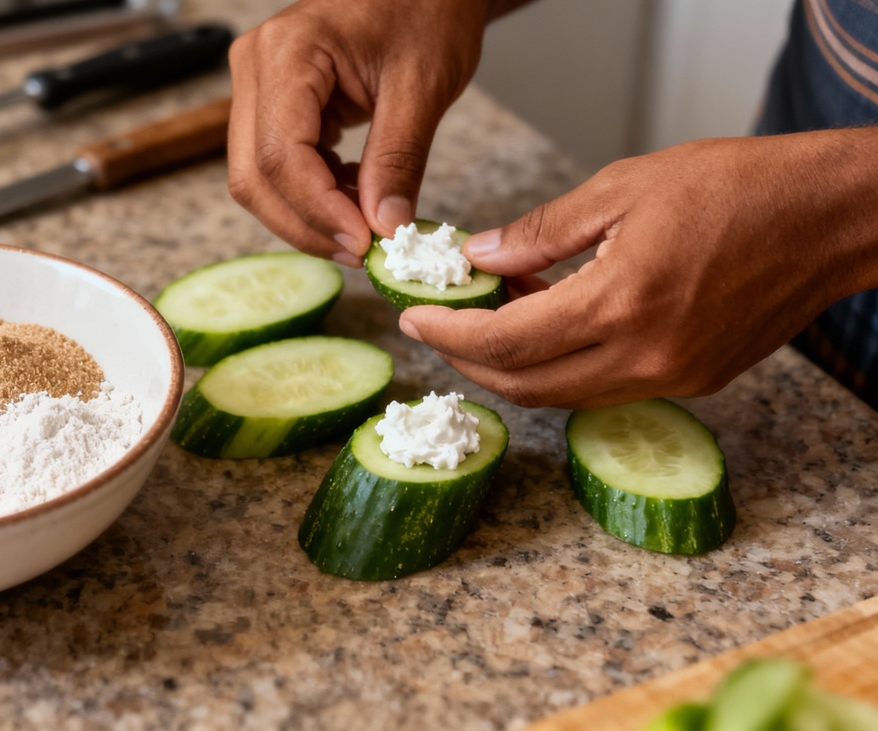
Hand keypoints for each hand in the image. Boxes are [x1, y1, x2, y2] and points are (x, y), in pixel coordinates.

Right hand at [226, 0, 490, 265]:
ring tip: (364, 225)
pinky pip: (275, 166)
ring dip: (307, 215)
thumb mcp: (423, 85)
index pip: (281, 155)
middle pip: (254, 176)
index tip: (364, 241)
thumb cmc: (426, 10)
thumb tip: (384, 226)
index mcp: (288, 51)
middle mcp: (256, 66)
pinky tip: (353, 197)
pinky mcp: (271, 103)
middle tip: (362, 250)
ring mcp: (257, 85)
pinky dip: (312, 195)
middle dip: (306, 224)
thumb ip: (398, 159)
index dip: (318, 210)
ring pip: (257, 179)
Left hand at [399, 130, 877, 408]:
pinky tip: (552, 320)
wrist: (830, 217)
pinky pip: (605, 387)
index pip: (506, 342)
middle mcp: (646, 357)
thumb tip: (480, 255)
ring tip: (495, 312)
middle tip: (438, 326)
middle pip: (526, 385)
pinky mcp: (695, 380)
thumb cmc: (737, 187)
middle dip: (470, 360)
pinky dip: (564, 363)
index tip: (414, 318)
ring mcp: (673, 377)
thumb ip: (541, 231)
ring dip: (516, 364)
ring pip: (564, 394)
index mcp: (621, 304)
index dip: (449, 334)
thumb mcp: (623, 187)